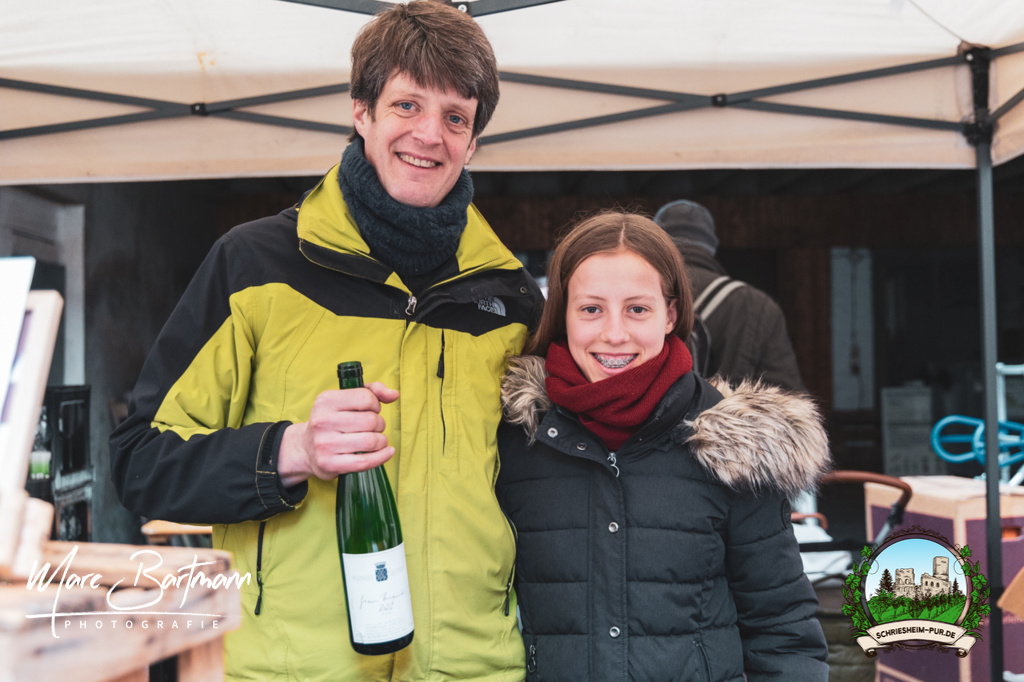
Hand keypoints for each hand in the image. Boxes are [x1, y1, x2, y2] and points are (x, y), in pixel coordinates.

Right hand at [278, 382, 399, 486]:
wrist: (307, 448)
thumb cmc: (334, 421)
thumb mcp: (346, 400)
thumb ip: (373, 391)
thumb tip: (394, 394)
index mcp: (326, 400)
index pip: (366, 398)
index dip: (375, 405)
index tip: (372, 410)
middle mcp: (322, 421)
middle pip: (371, 421)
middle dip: (380, 424)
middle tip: (374, 428)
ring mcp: (325, 444)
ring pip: (371, 441)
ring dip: (382, 441)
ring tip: (377, 440)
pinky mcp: (329, 463)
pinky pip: (365, 462)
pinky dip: (382, 457)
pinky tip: (387, 452)